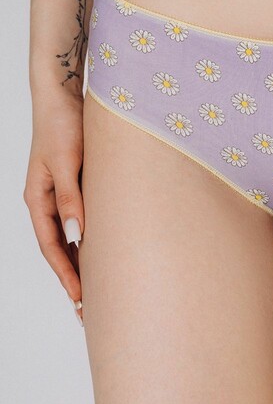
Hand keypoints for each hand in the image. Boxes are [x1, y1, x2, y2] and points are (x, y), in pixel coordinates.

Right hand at [24, 91, 84, 325]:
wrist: (64, 93)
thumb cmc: (62, 124)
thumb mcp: (67, 162)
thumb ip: (72, 198)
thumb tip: (78, 236)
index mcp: (38, 199)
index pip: (51, 247)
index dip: (66, 274)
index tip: (81, 299)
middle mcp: (47, 201)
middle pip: (59, 248)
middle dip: (74, 278)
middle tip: (89, 310)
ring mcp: (61, 194)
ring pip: (71, 238)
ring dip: (83, 263)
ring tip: (98, 292)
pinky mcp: (77, 185)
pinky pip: (82, 221)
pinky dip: (91, 241)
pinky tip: (104, 255)